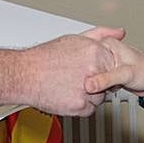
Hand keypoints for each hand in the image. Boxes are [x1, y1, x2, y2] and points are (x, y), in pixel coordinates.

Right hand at [0, 27, 124, 116]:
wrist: (24, 75)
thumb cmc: (45, 57)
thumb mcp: (74, 38)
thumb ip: (100, 34)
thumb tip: (119, 32)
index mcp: (96, 52)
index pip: (113, 65)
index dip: (101, 69)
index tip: (89, 70)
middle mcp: (95, 69)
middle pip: (107, 82)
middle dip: (96, 82)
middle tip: (75, 78)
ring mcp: (89, 89)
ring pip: (99, 98)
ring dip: (88, 95)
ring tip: (68, 86)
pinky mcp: (80, 105)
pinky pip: (89, 109)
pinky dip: (79, 106)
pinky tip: (67, 95)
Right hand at [84, 37, 143, 99]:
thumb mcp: (125, 75)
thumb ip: (106, 79)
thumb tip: (88, 85)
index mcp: (107, 44)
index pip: (86, 55)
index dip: (84, 69)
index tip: (85, 80)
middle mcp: (104, 51)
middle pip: (86, 66)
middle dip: (90, 78)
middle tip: (101, 85)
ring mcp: (105, 63)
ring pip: (90, 75)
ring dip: (95, 83)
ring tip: (108, 86)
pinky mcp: (106, 73)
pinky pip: (96, 80)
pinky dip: (99, 86)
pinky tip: (107, 89)